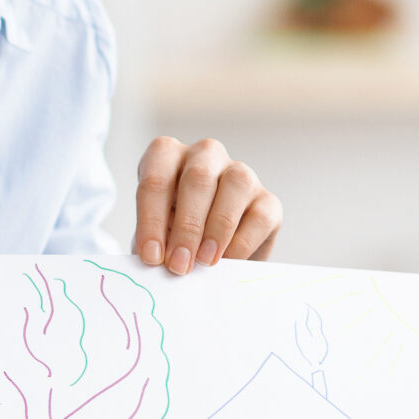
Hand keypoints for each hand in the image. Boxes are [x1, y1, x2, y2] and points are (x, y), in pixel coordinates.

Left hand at [135, 136, 280, 273]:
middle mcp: (205, 155)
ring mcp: (240, 173)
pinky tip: (227, 262)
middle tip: (179, 264)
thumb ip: (156, 242)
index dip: (151, 220)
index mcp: (168, 155)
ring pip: (235, 186)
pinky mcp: (268, 200)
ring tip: (204, 261)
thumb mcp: (157, 233)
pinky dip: (242, 243)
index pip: (156, 179)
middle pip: (197, 179)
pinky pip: (260, 216)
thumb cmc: (174, 234)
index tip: (150, 256)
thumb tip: (157, 260)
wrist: (209, 249)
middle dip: (186, 226)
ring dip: (217, 229)